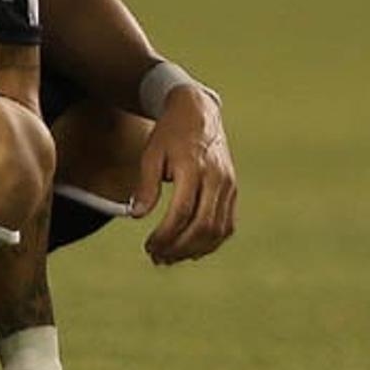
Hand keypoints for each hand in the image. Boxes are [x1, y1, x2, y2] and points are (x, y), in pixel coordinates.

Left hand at [132, 86, 237, 264]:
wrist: (198, 112)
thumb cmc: (169, 134)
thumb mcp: (151, 154)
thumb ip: (146, 186)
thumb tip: (136, 216)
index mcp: (194, 167)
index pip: (182, 212)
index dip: (165, 235)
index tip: (148, 246)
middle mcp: (216, 178)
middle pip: (202, 226)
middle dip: (179, 248)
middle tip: (157, 258)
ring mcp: (229, 185)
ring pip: (218, 230)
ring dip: (194, 250)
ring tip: (171, 258)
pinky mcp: (233, 190)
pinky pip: (228, 225)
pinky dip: (211, 242)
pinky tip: (191, 250)